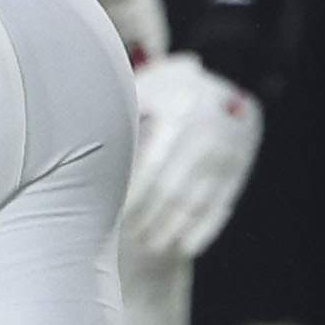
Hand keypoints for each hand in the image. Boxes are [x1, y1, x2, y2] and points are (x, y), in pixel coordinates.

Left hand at [125, 51, 263, 258]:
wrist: (226, 77)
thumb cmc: (167, 86)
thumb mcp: (144, 89)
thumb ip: (122, 116)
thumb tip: (83, 147)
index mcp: (179, 113)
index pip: (153, 164)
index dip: (135, 193)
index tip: (116, 215)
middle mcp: (208, 134)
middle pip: (175, 187)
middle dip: (152, 216)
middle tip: (130, 238)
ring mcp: (229, 152)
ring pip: (198, 200)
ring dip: (174, 227)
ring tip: (151, 246)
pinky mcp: (241, 167)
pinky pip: (223, 203)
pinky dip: (205, 227)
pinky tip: (186, 246)